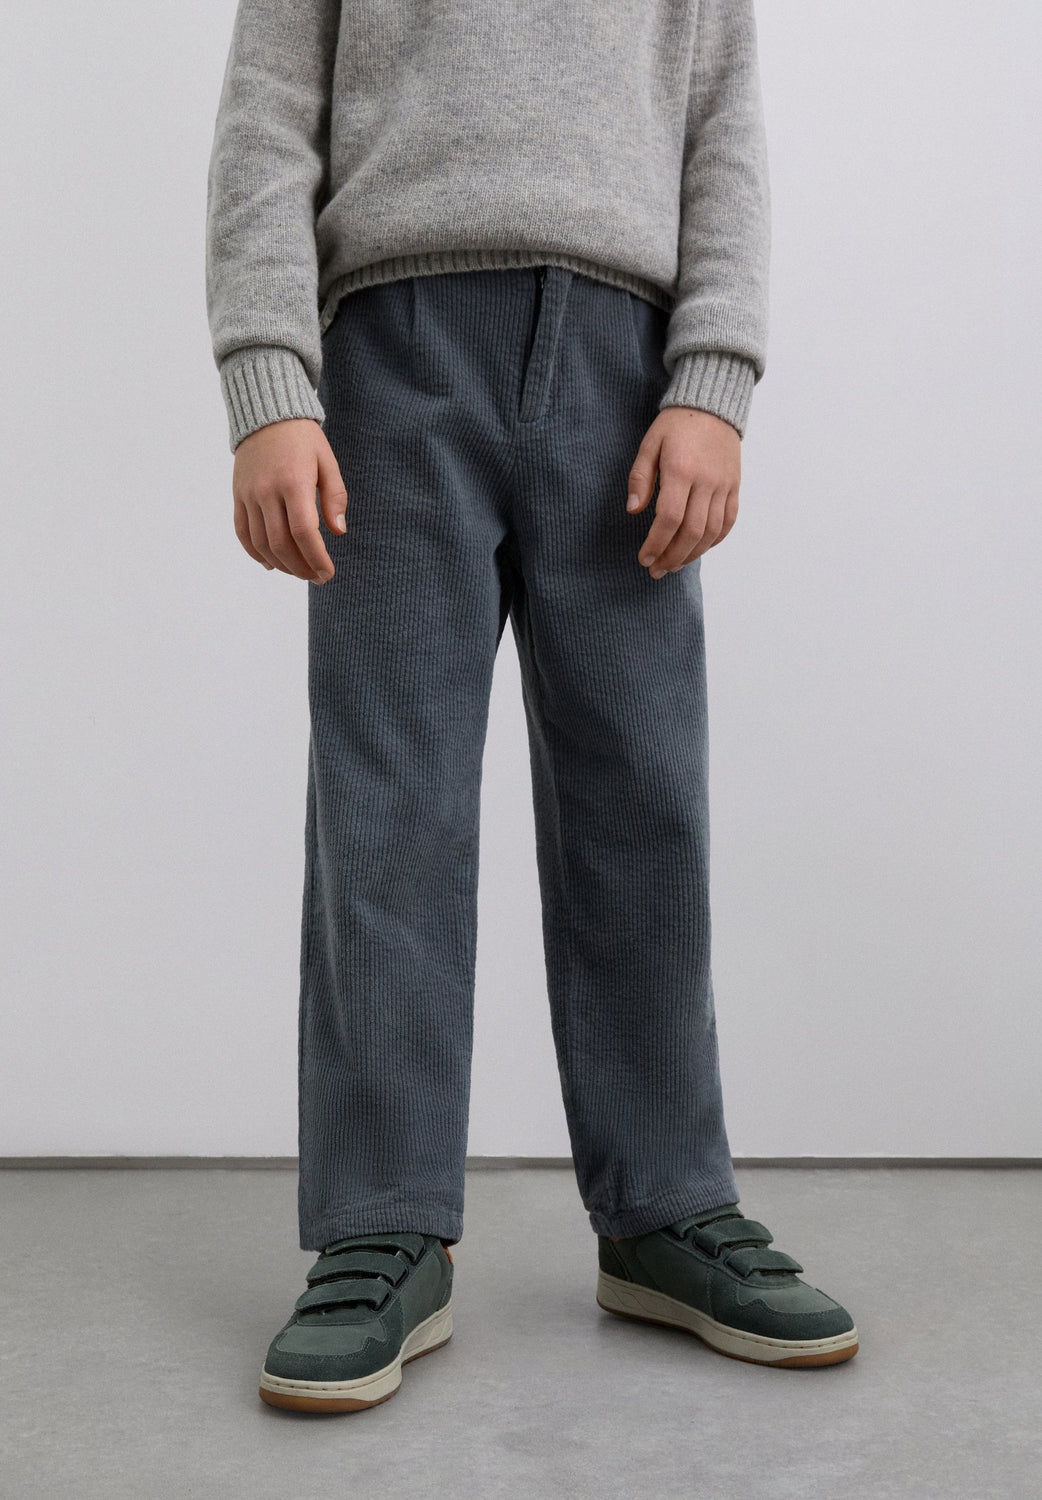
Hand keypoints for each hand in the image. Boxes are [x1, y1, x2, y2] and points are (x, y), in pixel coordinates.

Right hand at [232, 418, 347, 583]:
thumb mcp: (327, 462)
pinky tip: (271, 563)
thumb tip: (338, 531)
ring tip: (299, 571)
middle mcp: (267, 491)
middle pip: (281, 544)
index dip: (316, 559)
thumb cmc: (303, 439)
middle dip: (301, 568)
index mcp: (294, 483)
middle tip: (317, 576)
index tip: (328, 572)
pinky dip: (255, 553)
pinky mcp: (237, 496)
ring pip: (261, 543)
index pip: (304, 533)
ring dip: (281, 565)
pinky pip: (242, 532)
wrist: (266, 415)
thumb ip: (334, 497)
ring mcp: (249, 495)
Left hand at [626, 406, 739, 577]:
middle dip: (672, 557)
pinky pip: (728, 521)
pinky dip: (714, 540)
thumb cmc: (676, 425)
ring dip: (692, 554)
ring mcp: (724, 485)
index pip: (669, 519)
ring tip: (674, 564)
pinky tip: (698, 549)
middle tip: (656, 570)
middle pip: (691, 532)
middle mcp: (706, 481)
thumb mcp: (649, 444)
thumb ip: (640, 478)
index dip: (656, 544)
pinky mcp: (734, 486)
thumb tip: (633, 511)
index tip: (644, 558)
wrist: (713, 405)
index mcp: (681, 470)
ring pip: (711, 532)